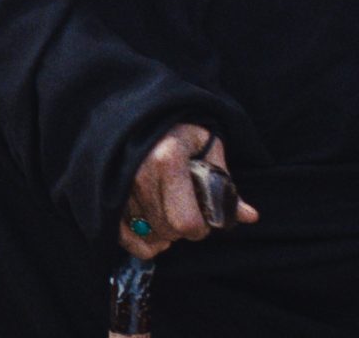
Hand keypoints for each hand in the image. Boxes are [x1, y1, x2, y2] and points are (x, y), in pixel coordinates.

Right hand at [118, 124, 258, 260]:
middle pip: (167, 231)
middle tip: (190, 214)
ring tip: (171, 216)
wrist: (142, 115)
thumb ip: (225, 185)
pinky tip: (153, 239)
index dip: (201, 228)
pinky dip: (140, 244)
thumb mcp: (208, 148)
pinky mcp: (108, 195)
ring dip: (164, 234)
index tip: (206, 219)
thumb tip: (249, 216)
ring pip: (148, 234)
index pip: (186, 221)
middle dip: (184, 231)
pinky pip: (123, 236)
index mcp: (168, 159)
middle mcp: (138, 174)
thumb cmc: (181, 131)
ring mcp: (119, 185)